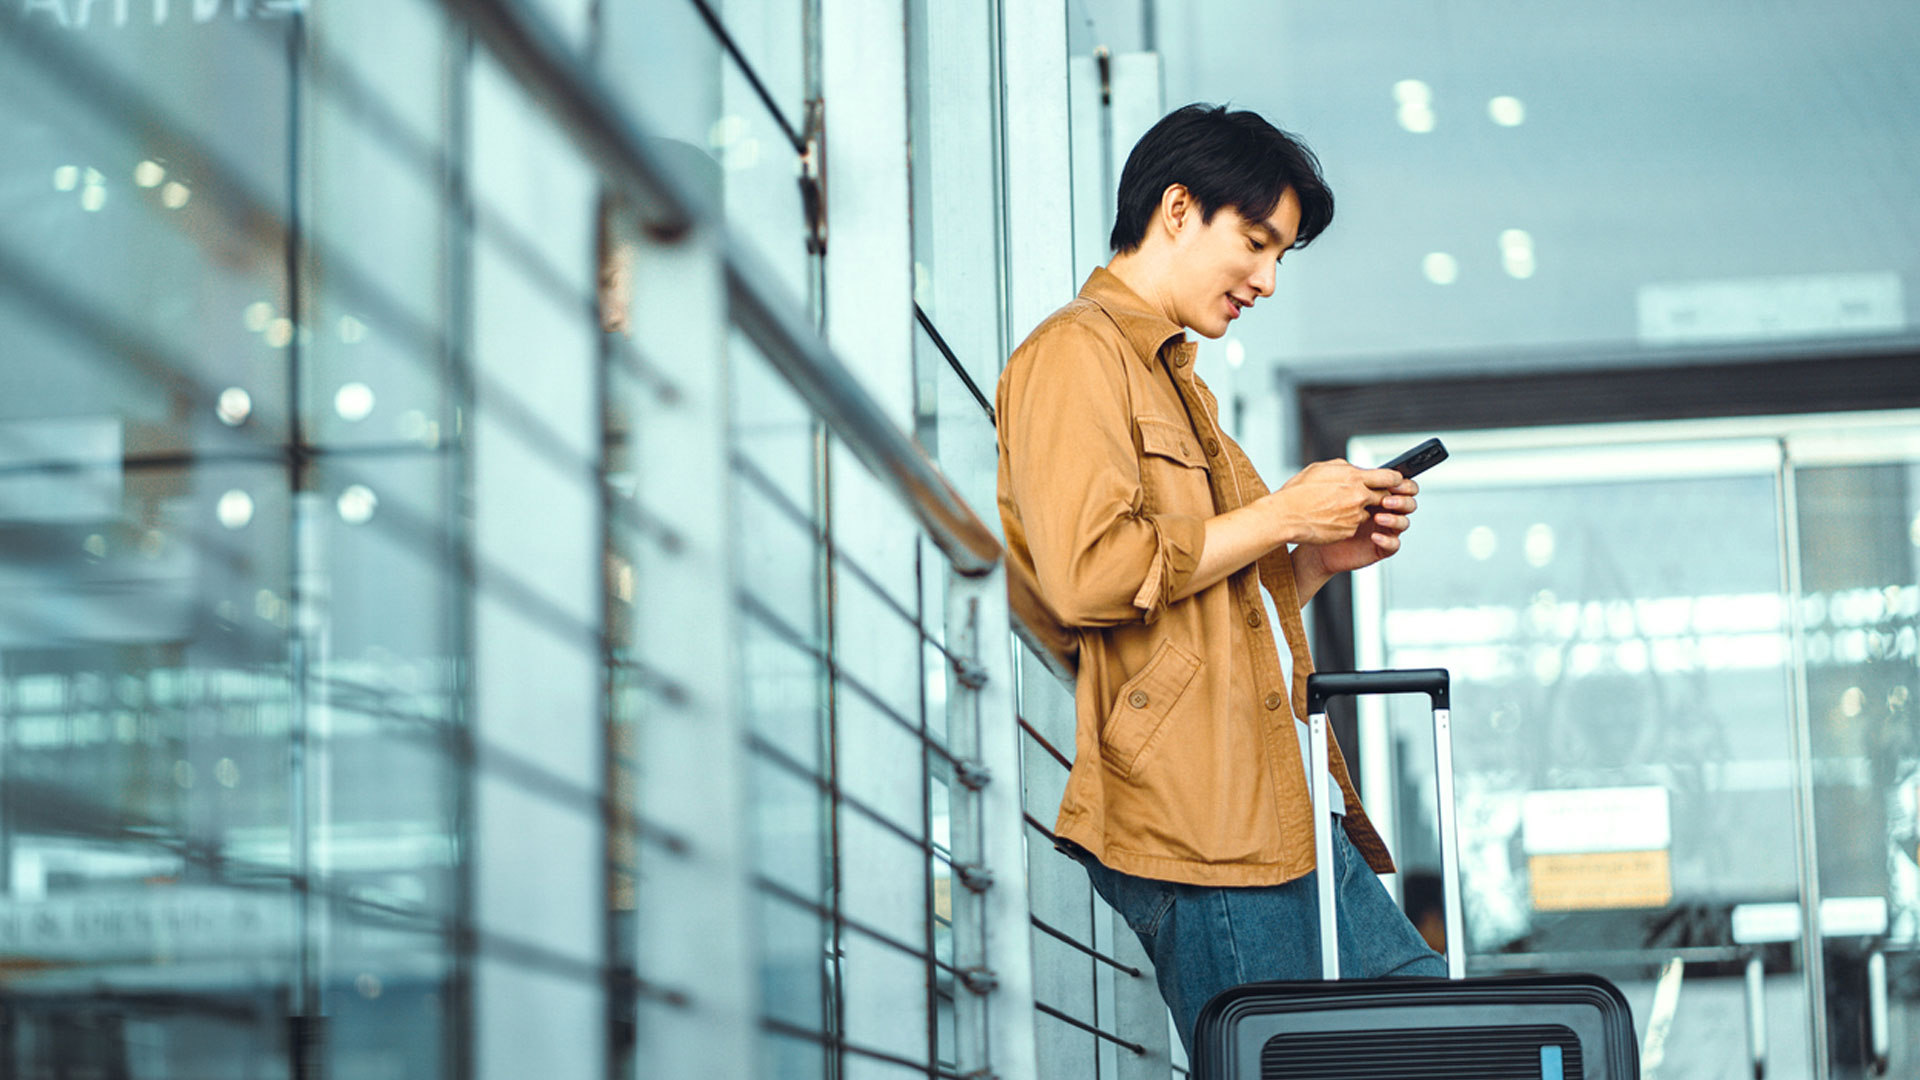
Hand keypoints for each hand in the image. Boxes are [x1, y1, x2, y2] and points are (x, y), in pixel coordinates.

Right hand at [1268, 459, 1409, 545]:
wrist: (1284, 517)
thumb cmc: (1298, 492)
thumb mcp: (1320, 469)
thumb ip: (1344, 468)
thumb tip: (1356, 470)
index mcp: (1354, 478)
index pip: (1389, 477)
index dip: (1395, 479)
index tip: (1395, 481)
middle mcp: (1359, 496)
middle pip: (1383, 496)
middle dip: (1378, 496)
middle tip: (1365, 496)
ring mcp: (1355, 516)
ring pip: (1367, 512)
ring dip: (1358, 510)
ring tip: (1335, 509)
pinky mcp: (1349, 531)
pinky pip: (1354, 526)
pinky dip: (1346, 523)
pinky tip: (1329, 520)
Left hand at [1296, 471, 1419, 579]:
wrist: (1311, 538)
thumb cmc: (1321, 514)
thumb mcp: (1334, 492)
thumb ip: (1350, 481)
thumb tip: (1358, 471)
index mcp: (1376, 494)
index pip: (1400, 485)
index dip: (1400, 482)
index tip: (1392, 481)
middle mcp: (1383, 511)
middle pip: (1408, 502)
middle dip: (1402, 499)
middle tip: (1387, 499)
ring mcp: (1383, 529)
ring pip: (1404, 523)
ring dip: (1394, 519)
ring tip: (1378, 517)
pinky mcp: (1380, 547)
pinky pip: (1393, 544)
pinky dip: (1387, 540)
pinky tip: (1374, 536)